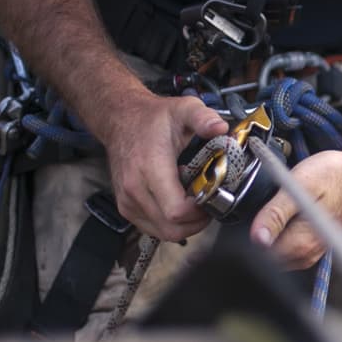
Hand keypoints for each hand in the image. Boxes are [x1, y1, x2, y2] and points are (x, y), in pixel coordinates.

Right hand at [100, 94, 228, 240]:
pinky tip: (181, 204)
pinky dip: (172, 224)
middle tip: (209, 202)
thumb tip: (220, 127)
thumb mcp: (184, 109)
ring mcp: (128, 202)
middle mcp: (135, 190)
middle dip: (197, 221)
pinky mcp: (126, 208)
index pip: (177, 211)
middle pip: (173, 228)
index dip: (200, 210)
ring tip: (196, 202)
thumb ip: (203, 117)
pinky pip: (154, 229)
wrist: (121, 120)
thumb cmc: (153, 118)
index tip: (211, 194)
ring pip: (164, 232)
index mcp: (149, 168)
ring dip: (186, 225)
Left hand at [249, 148, 341, 270]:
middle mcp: (308, 254)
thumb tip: (257, 239)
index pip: (260, 255)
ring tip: (275, 211)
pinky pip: (291, 249)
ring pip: (278, 254)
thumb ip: (275, 214)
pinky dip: (282, 237)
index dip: (246, 237)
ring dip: (270, 237)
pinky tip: (285, 218)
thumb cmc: (335, 176)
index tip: (246, 217)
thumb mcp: (299, 187)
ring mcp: (314, 251)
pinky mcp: (317, 244)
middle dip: (257, 239)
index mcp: (301, 243)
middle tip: (259, 210)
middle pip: (268, 257)